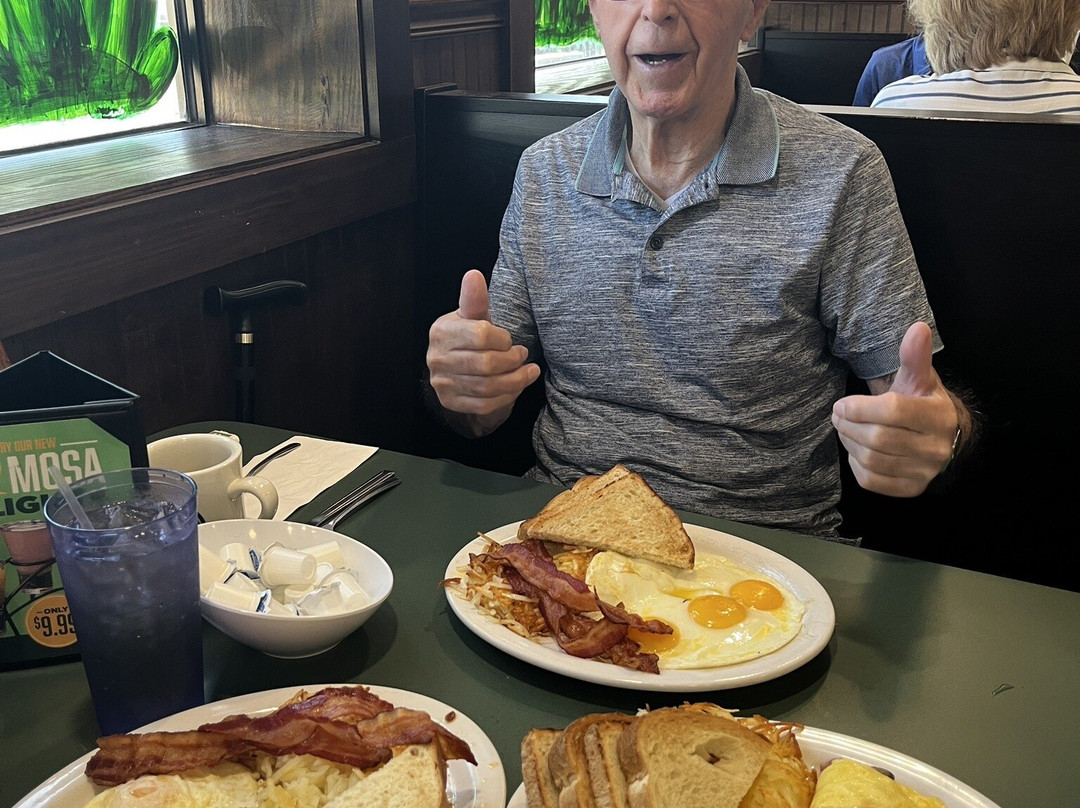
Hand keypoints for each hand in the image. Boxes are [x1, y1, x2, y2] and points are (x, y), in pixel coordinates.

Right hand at [426, 270, 540, 433]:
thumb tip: (474, 275)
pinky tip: (516, 387)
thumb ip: (475, 299)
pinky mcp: (451, 402)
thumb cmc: (468, 337)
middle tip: (524, 355)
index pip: (482, 336)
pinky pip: (484, 405)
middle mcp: (437, 358)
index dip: (503, 339)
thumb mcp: (472, 316)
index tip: (511, 340)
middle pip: (486, 364)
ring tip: (528, 372)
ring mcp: (442, 383)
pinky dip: (506, 397)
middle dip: (513, 361)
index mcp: (442, 331)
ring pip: (488, 388)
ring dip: (515, 381)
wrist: (454, 368)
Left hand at [832, 322, 960, 496]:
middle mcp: (936, 448)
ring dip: (848, 442)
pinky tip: (855, 449)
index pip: (892, 411)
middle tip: (836, 415)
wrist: (938, 437)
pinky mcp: (910, 489)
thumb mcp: (919, 378)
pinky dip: (855, 464)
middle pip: (877, 438)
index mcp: (938, 416)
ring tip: (843, 428)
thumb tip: (918, 328)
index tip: (842, 403)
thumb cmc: (921, 402)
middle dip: (848, 425)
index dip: (859, 407)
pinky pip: (871, 480)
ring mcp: (924, 472)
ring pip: (871, 459)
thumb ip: (914, 356)